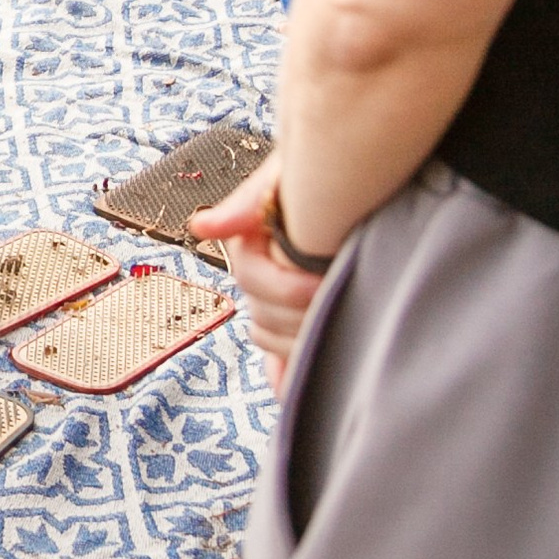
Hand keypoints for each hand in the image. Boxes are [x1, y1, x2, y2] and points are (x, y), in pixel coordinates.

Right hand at [190, 152, 327, 387]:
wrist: (358, 175)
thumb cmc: (323, 170)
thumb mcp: (288, 174)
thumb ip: (249, 201)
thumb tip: (201, 228)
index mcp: (253, 240)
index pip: (252, 279)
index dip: (285, 287)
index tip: (319, 282)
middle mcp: (261, 272)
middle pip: (261, 315)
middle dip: (299, 316)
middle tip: (340, 303)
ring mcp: (277, 301)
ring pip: (270, 339)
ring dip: (299, 342)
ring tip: (341, 329)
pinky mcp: (295, 323)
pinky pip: (277, 360)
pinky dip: (283, 375)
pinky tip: (292, 388)